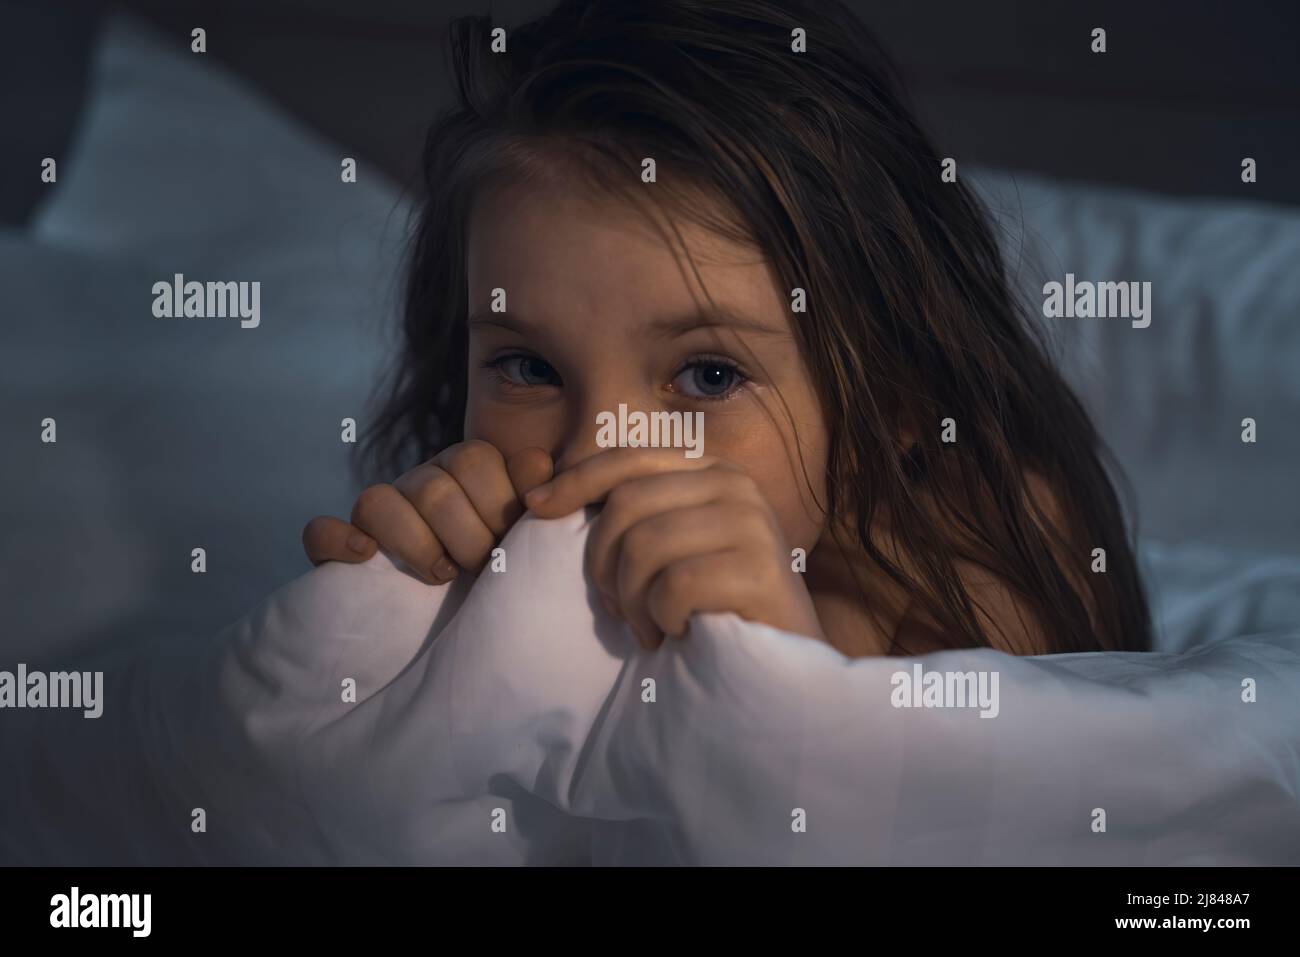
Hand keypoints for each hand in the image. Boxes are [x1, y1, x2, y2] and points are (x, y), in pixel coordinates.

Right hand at [302, 442, 553, 583]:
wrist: (469, 621)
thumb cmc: (510, 567)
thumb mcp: (529, 529)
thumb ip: (539, 492)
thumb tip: (538, 464)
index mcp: (467, 470)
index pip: (476, 460)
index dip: (498, 505)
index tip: (513, 541)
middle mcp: (420, 483)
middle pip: (432, 488)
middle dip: (467, 537)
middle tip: (483, 568)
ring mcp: (380, 512)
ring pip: (377, 502)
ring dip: (416, 545)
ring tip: (443, 575)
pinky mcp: (343, 547)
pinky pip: (321, 533)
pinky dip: (338, 541)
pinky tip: (364, 556)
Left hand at [525, 447, 824, 648]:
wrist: (781, 660)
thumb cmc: (711, 605)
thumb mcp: (669, 545)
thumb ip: (632, 514)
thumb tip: (542, 494)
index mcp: (712, 470)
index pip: (628, 459)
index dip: (576, 481)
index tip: (536, 508)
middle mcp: (736, 486)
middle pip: (625, 506)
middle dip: (604, 566)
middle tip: (617, 609)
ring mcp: (753, 525)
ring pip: (644, 547)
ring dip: (631, 601)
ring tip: (649, 626)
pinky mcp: (759, 570)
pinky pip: (674, 587)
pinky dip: (663, 619)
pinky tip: (679, 633)